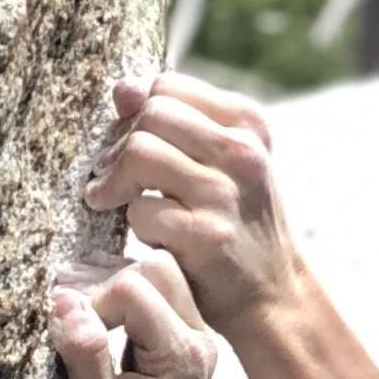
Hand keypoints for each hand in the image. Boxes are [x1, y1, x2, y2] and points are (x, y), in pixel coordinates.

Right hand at [49, 249, 217, 378]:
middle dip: (104, 284)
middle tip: (70, 319)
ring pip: (158, 277)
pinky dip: (125, 304)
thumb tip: (64, 302)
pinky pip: (159, 300)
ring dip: (114, 290)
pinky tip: (100, 329)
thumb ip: (84, 356)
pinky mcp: (183, 347)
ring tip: (81, 323)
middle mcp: (199, 339)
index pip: (131, 287)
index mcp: (181, 355)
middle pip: (154, 268)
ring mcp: (196, 341)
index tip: (65, 336)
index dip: (89, 301)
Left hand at [81, 69, 301, 337]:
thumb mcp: (224, 163)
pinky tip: (142, 234)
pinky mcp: (204, 236)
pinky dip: (133, 221)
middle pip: (150, 115)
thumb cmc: (237, 223)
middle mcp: (240, 151)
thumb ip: (178, 124)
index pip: (167, 86)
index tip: (126, 143)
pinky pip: (141, 209)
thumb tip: (122, 88)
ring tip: (109, 200)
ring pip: (139, 153)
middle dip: (118, 145)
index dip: (135, 112)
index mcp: (246, 122)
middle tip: (106, 176)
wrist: (272, 293)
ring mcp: (223, 193)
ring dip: (113, 181)